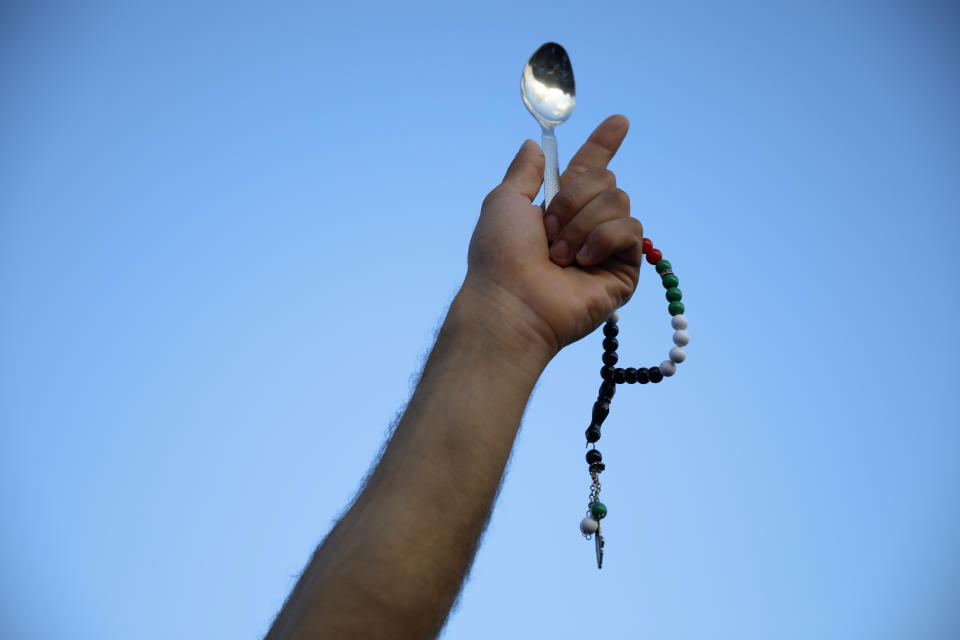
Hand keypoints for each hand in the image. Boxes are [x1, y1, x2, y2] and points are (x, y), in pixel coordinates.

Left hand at [464, 115, 643, 358]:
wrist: (512, 302)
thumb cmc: (499, 257)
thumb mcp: (504, 202)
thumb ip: (524, 173)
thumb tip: (534, 145)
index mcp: (559, 208)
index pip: (590, 168)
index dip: (604, 144)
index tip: (620, 121)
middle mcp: (586, 225)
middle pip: (606, 179)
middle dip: (574, 197)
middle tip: (547, 230)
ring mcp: (607, 248)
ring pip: (619, 201)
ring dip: (582, 223)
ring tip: (559, 256)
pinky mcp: (624, 270)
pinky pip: (630, 230)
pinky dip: (602, 239)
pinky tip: (582, 262)